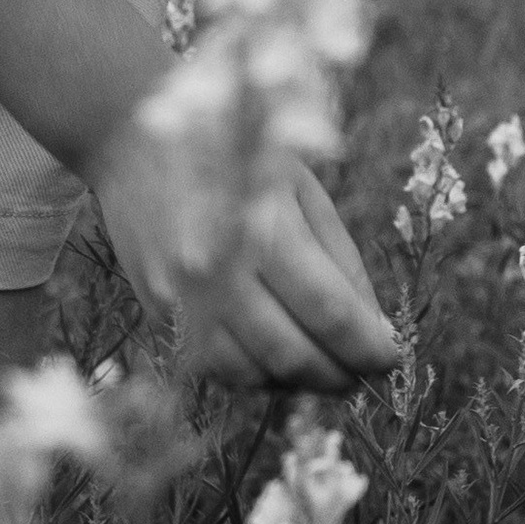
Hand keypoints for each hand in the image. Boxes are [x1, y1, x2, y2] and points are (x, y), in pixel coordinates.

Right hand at [91, 119, 398, 395]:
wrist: (131, 137)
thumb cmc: (233, 151)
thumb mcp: (301, 187)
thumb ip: (339, 257)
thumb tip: (371, 324)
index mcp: (265, 229)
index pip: (328, 312)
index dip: (367, 346)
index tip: (393, 358)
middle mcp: (218, 271)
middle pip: (291, 353)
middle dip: (338, 375)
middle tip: (366, 377)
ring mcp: (181, 297)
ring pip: (248, 373)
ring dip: (297, 386)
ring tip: (329, 376)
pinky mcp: (156, 311)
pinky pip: (211, 364)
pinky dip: (253, 377)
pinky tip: (280, 366)